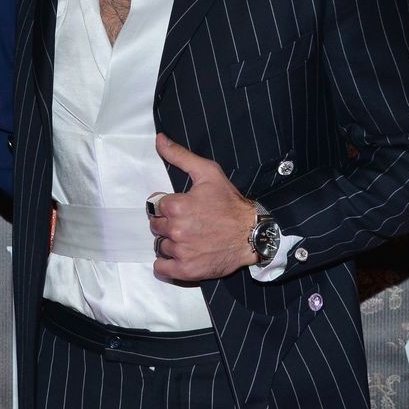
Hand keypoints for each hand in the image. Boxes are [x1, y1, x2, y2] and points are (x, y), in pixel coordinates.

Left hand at [148, 135, 258, 283]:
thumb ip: (180, 155)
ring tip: (190, 239)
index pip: (156, 207)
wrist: (253, 234)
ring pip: (160, 246)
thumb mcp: (208, 173)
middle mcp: (175, 230)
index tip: (184, 208)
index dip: (169, 206)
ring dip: (170, 243)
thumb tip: (159, 139)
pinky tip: (180, 255)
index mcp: (176, 207)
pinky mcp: (186, 270)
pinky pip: (161, 269)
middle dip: (168, 224)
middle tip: (189, 223)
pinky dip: (167, 264)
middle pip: (156, 227)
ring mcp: (181, 251)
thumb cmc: (230, 204)